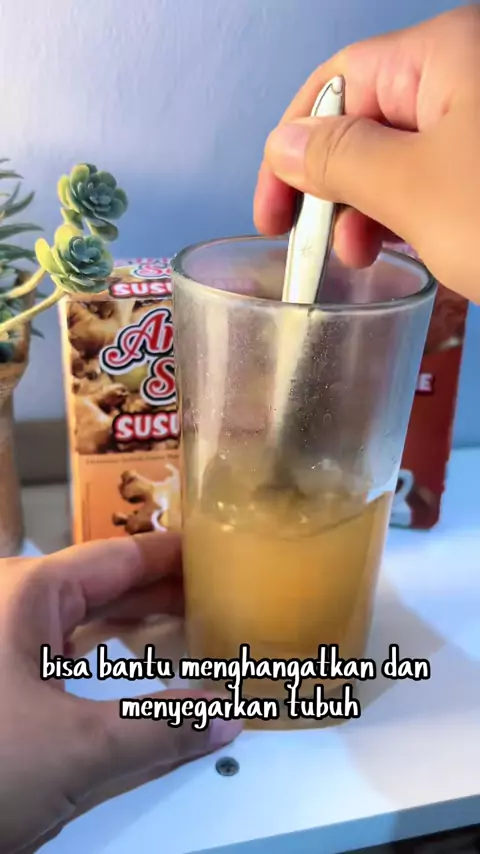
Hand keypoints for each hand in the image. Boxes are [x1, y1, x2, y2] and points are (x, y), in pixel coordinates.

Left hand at [0, 534, 241, 852]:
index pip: (121, 556)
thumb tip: (228, 716)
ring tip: (193, 629)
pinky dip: (103, 655)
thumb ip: (160, 728)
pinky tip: (135, 668)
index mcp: (29, 591)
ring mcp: (2, 635)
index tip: (224, 554)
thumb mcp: (76, 750)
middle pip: (104, 584)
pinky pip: (61, 649)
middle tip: (224, 600)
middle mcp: (13, 602)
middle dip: (163, 594)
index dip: (175, 555)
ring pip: (82, 618)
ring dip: (135, 626)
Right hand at [254, 5, 479, 302]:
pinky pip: (442, 176)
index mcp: (446, 53)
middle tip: (318, 247)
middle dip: (334, 185)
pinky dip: (413, 214)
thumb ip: (341, 161)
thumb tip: (287, 143)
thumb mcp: (415, 191)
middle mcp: (472, 74)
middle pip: (369, 117)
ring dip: (370, 207)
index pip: (337, 82)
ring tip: (364, 257)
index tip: (274, 214)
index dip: (292, 146)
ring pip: (404, 153)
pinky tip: (409, 248)